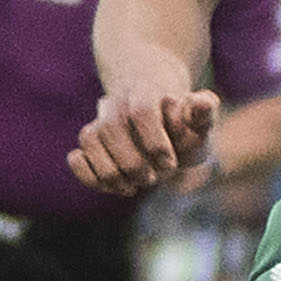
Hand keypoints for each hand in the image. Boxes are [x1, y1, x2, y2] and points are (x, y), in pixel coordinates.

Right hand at [70, 86, 219, 199]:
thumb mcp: (199, 122)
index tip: (171, 165)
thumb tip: (204, 101)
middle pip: (111, 127)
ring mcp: (99, 123)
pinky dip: (88, 175)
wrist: (163, 127)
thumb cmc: (183, 127)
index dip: (154, 141)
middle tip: (152, 179)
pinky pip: (76, 157)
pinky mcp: (90, 146)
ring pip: (89, 139)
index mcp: (147, 92)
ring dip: (110, 171)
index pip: (141, 110)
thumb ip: (203, 113)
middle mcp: (117, 104)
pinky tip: (111, 187)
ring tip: (132, 187)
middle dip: (132, 162)